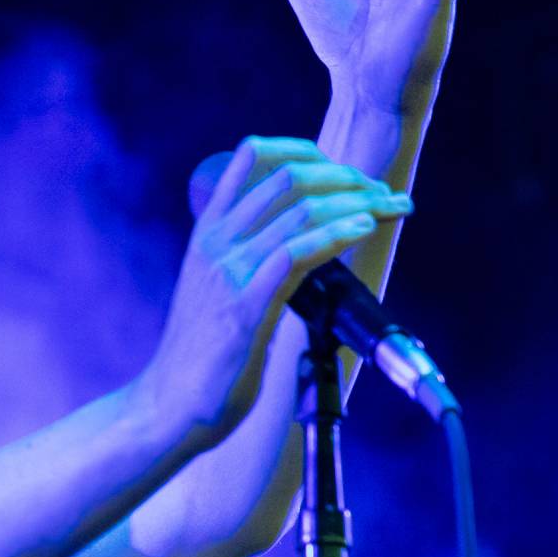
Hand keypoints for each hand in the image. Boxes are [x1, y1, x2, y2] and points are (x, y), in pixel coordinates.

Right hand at [132, 136, 411, 452]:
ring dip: (358, 201)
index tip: (346, 172)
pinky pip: (296, 255)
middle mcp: (216, 243)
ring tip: (390, 206)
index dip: (307, 150)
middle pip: (289, 176)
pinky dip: (336, 234)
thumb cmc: (201, 354)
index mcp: (208, 231)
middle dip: (348, 176)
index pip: (252, 155)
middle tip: (383, 193)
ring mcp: (228, 274)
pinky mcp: (245, 310)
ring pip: (300, 210)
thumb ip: (245, 256)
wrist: (167, 406)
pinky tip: (363, 228)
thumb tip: (296, 237)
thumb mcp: (215, 287)